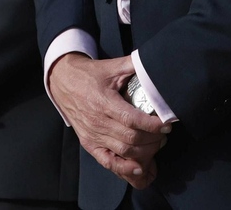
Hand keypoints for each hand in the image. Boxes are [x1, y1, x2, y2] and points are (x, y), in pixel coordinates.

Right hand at [47, 53, 166, 189]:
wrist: (63, 82)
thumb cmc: (89, 75)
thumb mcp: (111, 66)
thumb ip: (133, 64)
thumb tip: (153, 62)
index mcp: (104, 102)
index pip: (132, 120)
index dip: (152, 125)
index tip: (167, 124)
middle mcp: (98, 122)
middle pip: (131, 138)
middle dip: (153, 139)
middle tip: (164, 134)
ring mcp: (93, 135)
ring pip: (124, 151)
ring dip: (145, 152)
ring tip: (157, 144)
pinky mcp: (89, 143)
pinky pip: (108, 161)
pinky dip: (125, 168)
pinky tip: (140, 167)